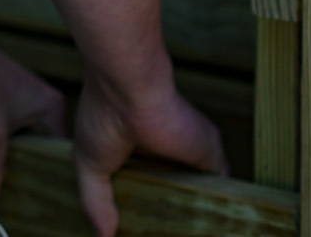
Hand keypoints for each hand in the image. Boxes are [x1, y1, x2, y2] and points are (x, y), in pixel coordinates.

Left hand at [0, 32, 67, 204]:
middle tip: (20, 207)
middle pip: (37, 158)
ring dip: (2, 168)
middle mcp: (37, 108)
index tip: (44, 209)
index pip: (63, 160)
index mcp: (52, 110)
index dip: (53, 185)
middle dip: (26, 180)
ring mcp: (11, 106)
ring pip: (12, 151)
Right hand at [71, 81, 226, 235]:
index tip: (139, 230)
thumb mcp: (88, 165)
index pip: (145, 187)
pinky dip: (216, 209)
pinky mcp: (211, 157)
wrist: (129, 89)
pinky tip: (209, 228)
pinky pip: (221, 190)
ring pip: (197, 194)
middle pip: (173, 193)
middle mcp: (165, 154)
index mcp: (135, 153)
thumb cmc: (102, 116)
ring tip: (187, 235)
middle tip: (163, 235)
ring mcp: (189, 156)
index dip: (143, 208)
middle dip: (170, 215)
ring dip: (194, 214)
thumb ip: (96, 202)